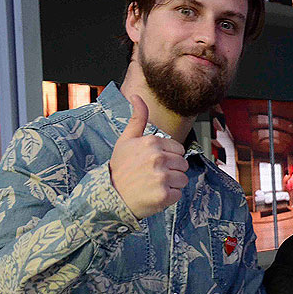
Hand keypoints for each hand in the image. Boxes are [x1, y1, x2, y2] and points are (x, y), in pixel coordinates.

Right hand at [109, 95, 188, 218]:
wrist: (110, 197)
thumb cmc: (120, 168)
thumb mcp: (126, 140)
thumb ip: (137, 118)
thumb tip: (137, 96)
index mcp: (152, 142)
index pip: (179, 149)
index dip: (168, 157)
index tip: (153, 163)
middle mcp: (158, 158)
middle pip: (183, 164)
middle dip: (172, 170)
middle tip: (152, 175)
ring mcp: (161, 177)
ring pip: (183, 179)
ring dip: (171, 184)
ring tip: (153, 185)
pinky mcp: (164, 195)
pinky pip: (179, 194)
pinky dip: (169, 197)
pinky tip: (154, 195)